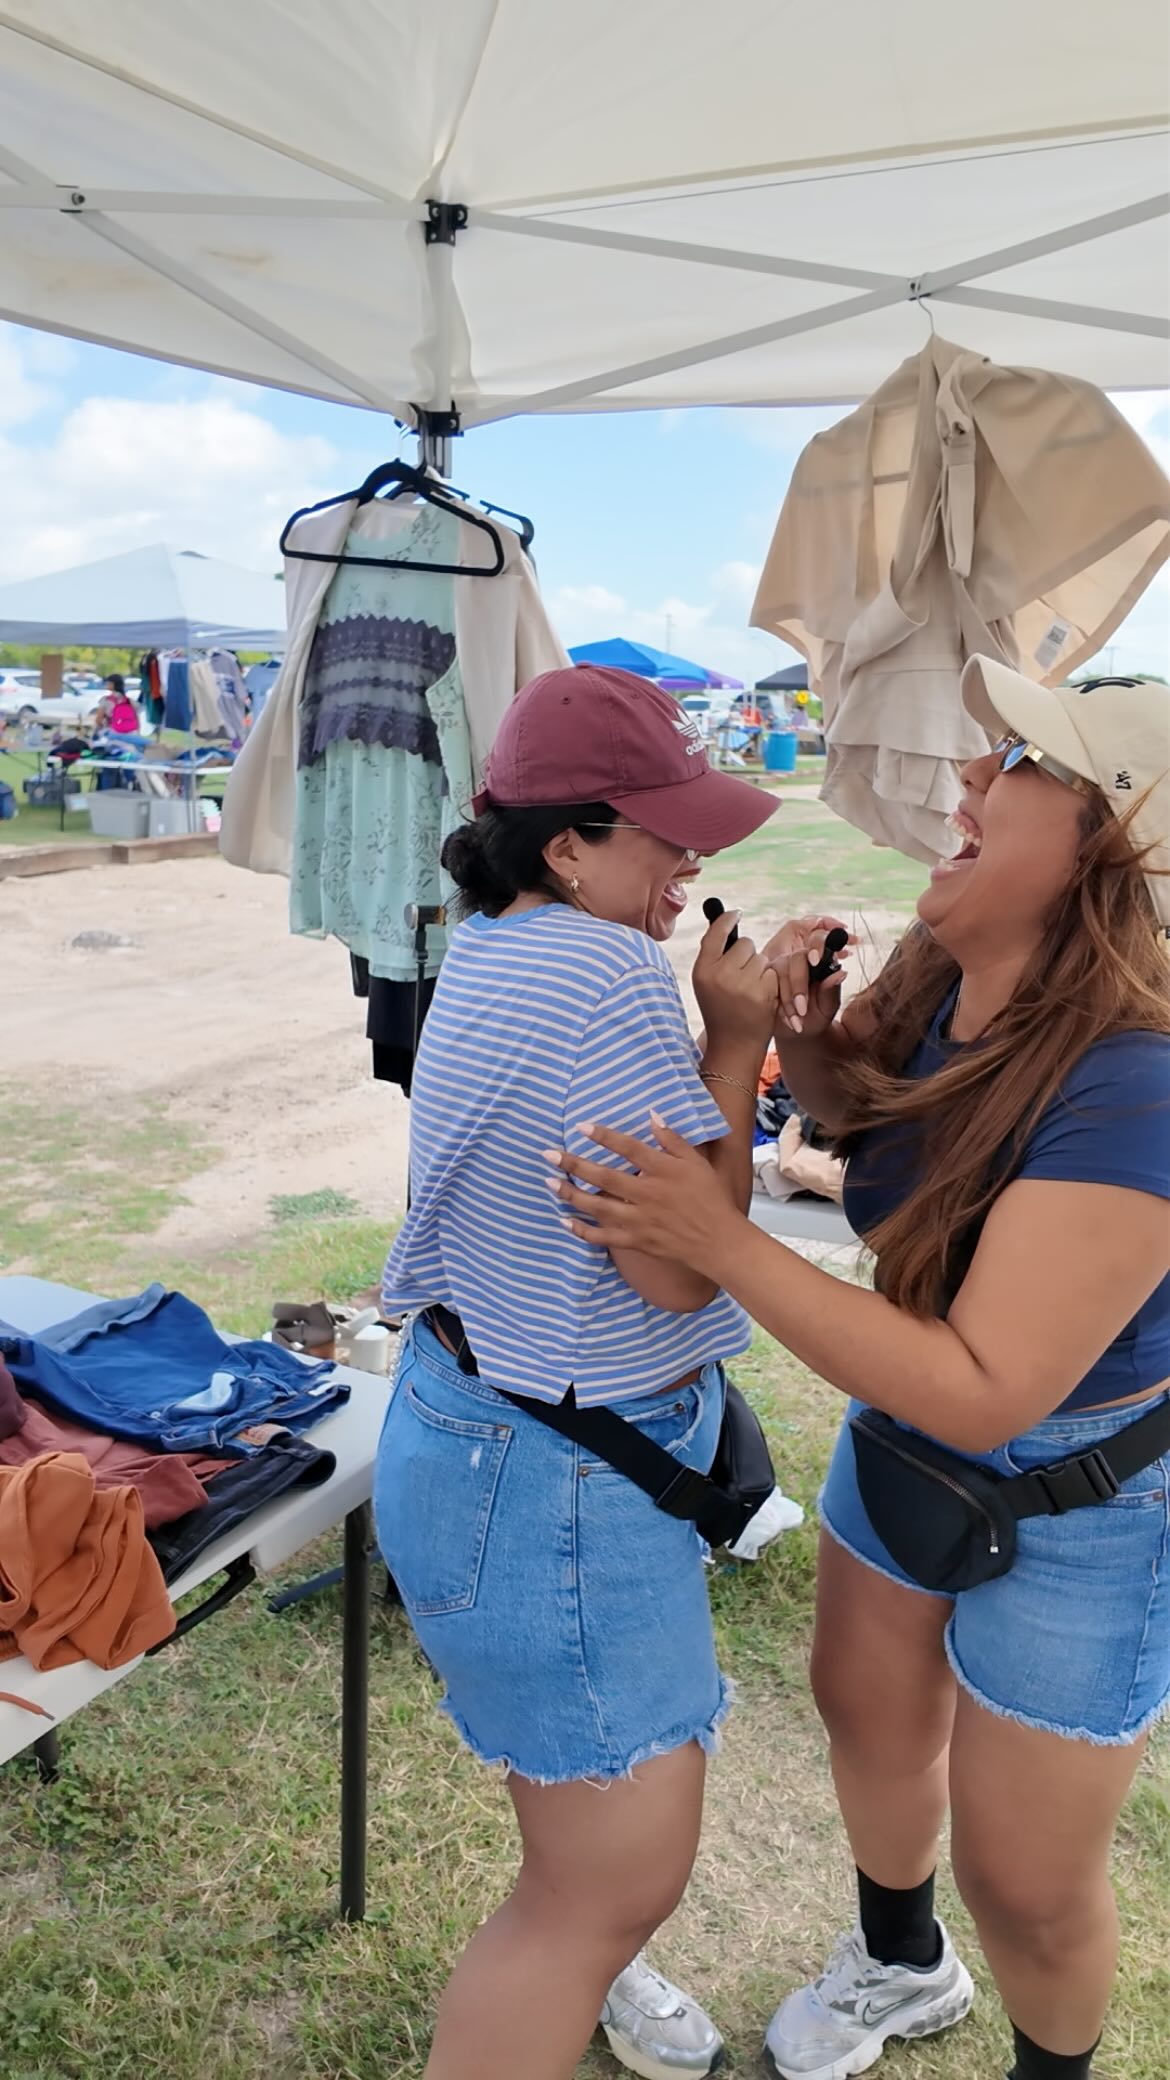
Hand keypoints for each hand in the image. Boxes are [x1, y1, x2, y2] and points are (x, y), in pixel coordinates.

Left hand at [544, 1115, 743, 1271]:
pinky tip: (565, 1221)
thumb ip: (672, 1139)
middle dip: (573, 1165)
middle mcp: (647, 1194)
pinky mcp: (636, 1241)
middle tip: (548, 1155)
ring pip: (597, 1207)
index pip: (628, 1149)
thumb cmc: (709, 1198)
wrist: (718, 1240)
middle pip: (603, 1176)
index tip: (581, 1127)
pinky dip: (582, 1230)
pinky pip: (604, 1237)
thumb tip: (652, 1115)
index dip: (604, 1137)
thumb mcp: (696, 1163)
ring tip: (550, 1183)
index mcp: (662, 1171)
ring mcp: (639, 1220)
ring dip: (571, 1195)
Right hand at [692, 911, 778, 1055]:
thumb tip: (726, 921)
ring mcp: (742, 983)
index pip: (715, 933)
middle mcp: (719, 974)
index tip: (736, 914)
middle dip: (748, 955)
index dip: (727, 919)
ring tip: (750, 991)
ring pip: (760, 958)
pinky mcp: (762, 992)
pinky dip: (771, 983)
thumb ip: (713, 956)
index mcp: (702, 971)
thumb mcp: (706, 984)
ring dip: (760, 970)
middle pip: (744, 944)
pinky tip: (761, 998)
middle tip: (742, 977)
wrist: (733, 1046)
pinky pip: (772, 972)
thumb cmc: (721, 1012)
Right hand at [763, 915, 852, 1038]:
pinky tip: (789, 1020)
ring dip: (787, 999)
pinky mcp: (766, 980)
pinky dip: (779, 1006)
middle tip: (803, 1009)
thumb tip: (840, 973)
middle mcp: (799, 960)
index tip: (815, 960)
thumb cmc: (817, 1015)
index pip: (817, 942)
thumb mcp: (828, 1006)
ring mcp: (780, 968)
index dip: (816, 947)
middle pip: (795, 958)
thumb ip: (832, 990)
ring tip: (798, 1020)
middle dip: (798, 984)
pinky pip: (767, 986)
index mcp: (819, 960)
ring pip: (779, 972)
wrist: (802, 1031)